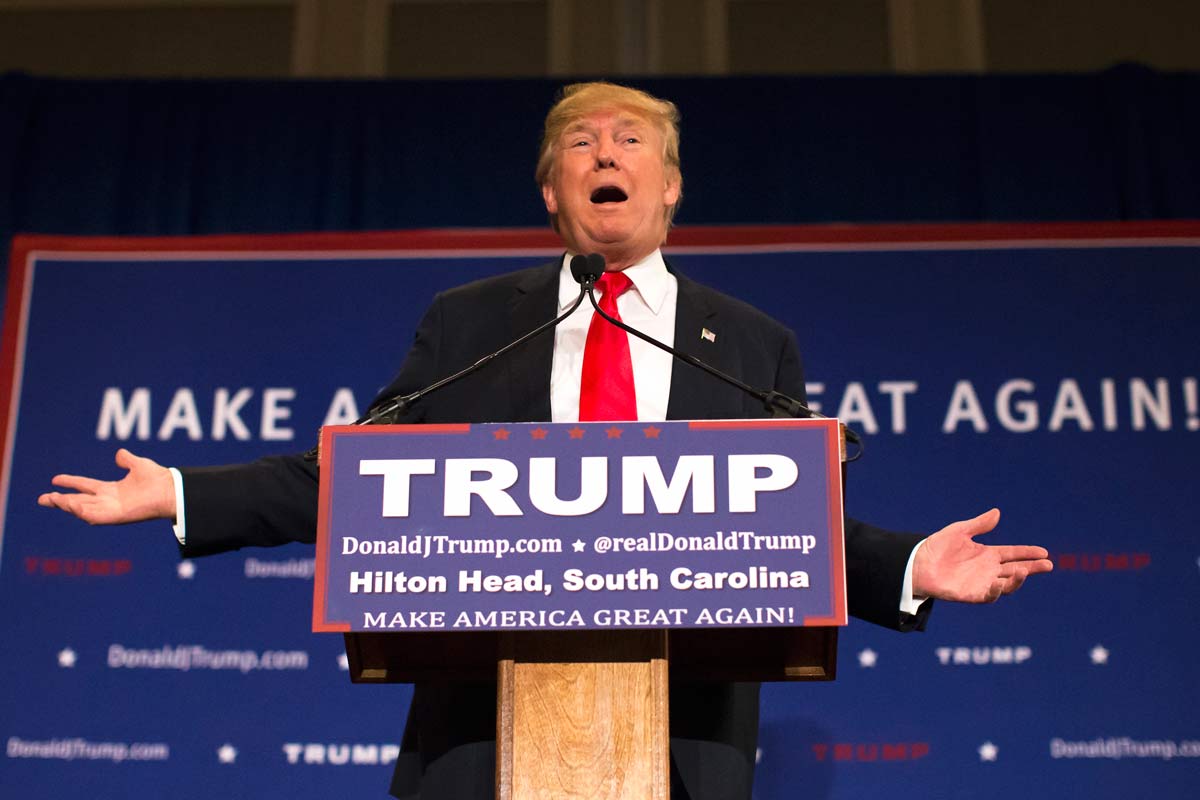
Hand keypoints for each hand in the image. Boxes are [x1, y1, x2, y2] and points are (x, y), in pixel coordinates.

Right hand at [38, 448, 175, 524]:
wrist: (170, 489)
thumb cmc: (158, 479)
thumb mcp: (138, 464)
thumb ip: (126, 459)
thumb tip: (119, 454)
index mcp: (112, 490)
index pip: (86, 486)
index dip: (71, 482)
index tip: (55, 479)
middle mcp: (108, 501)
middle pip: (78, 500)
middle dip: (60, 500)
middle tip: (42, 498)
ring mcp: (111, 510)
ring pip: (82, 509)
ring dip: (67, 505)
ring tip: (52, 499)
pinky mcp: (116, 516)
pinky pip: (94, 516)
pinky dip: (82, 511)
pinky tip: (71, 504)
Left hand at [912, 508, 1052, 602]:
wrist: (917, 563)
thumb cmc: (937, 547)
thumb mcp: (959, 531)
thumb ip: (979, 524)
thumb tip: (997, 512)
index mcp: (988, 554)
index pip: (1013, 553)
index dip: (1028, 553)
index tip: (1044, 552)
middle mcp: (988, 570)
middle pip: (1016, 570)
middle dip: (1032, 568)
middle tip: (1048, 565)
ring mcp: (982, 583)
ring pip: (1006, 585)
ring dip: (1017, 580)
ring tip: (1024, 571)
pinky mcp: (972, 595)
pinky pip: (988, 596)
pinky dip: (995, 591)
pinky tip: (999, 583)